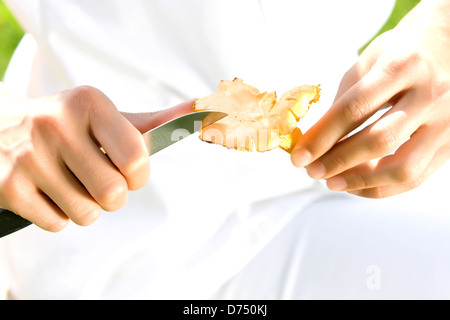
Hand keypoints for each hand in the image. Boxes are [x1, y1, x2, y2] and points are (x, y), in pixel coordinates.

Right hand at [0, 85, 192, 230]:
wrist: (3, 127)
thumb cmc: (72, 126)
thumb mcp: (109, 117)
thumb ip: (157, 122)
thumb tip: (206, 108)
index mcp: (89, 103)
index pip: (137, 159)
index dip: (139, 175)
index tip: (129, 170)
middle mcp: (55, 125)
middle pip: (114, 194)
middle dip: (114, 195)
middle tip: (99, 178)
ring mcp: (28, 156)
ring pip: (87, 214)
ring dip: (87, 206)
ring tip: (72, 181)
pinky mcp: (7, 186)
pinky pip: (58, 224)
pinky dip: (60, 214)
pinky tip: (49, 190)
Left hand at [291, 0, 449, 197]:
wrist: (447, 47)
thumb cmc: (399, 55)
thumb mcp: (367, 63)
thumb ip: (343, 102)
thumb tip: (315, 144)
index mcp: (402, 66)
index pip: (354, 109)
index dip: (322, 137)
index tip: (299, 156)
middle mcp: (431, 93)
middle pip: (379, 141)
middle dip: (337, 162)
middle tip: (311, 171)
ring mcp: (447, 121)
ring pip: (403, 168)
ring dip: (360, 181)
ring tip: (331, 182)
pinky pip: (415, 178)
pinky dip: (381, 188)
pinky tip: (356, 184)